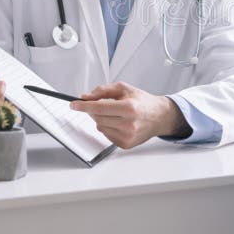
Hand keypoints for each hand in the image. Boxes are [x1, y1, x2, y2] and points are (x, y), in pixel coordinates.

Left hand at [70, 82, 190, 149]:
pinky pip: (106, 135)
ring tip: (116, 114)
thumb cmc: (142, 101)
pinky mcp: (125, 144)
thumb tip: (85, 97)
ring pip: (100, 127)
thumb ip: (103, 91)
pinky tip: (119, 123)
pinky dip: (108, 127)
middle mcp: (129, 124)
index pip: (99, 107)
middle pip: (98, 118)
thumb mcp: (124, 89)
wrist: (159, 116)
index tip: (74, 104)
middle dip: (94, 110)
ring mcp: (127, 136)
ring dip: (102, 119)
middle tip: (101, 105)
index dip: (84, 106)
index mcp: (129, 107)